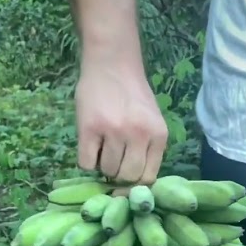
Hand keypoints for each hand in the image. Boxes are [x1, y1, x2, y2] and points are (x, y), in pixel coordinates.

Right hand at [75, 64, 168, 185]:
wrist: (111, 63)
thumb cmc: (132, 93)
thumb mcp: (151, 120)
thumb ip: (147, 148)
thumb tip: (133, 183)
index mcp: (158, 135)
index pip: (148, 177)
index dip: (135, 182)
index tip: (126, 178)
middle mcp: (139, 135)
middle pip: (127, 177)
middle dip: (118, 175)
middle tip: (112, 160)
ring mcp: (114, 132)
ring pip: (107, 170)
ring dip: (102, 165)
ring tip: (102, 147)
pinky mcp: (90, 129)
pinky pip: (86, 162)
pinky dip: (87, 160)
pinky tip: (90, 145)